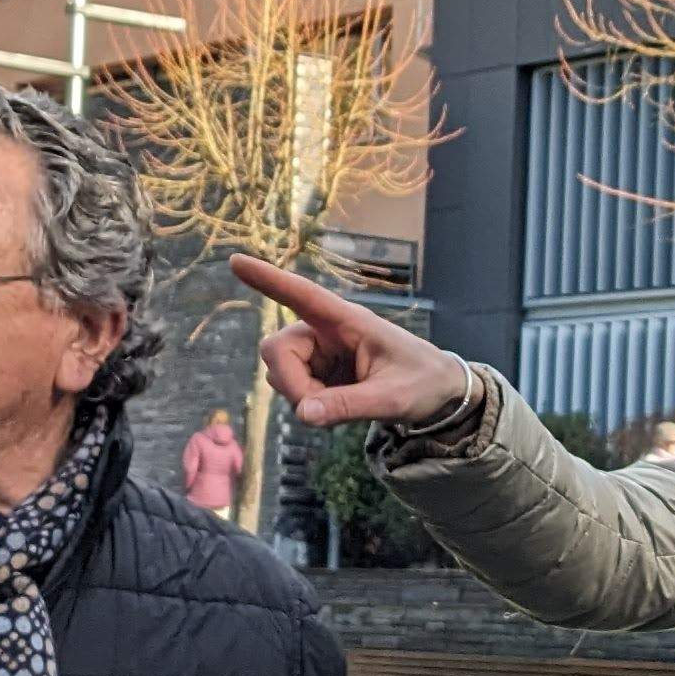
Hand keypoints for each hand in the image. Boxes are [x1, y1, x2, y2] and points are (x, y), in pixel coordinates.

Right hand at [235, 255, 471, 431]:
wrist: (439, 392)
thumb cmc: (422, 382)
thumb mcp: (392, 398)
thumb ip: (349, 406)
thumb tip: (304, 414)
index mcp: (348, 321)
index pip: (303, 295)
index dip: (269, 280)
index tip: (235, 261)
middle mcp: (327, 331)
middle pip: (277, 349)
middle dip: (290, 383)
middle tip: (318, 410)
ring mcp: (319, 352)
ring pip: (280, 372)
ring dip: (301, 395)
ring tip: (342, 405)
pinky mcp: (317, 372)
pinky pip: (293, 389)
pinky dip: (308, 404)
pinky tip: (338, 406)